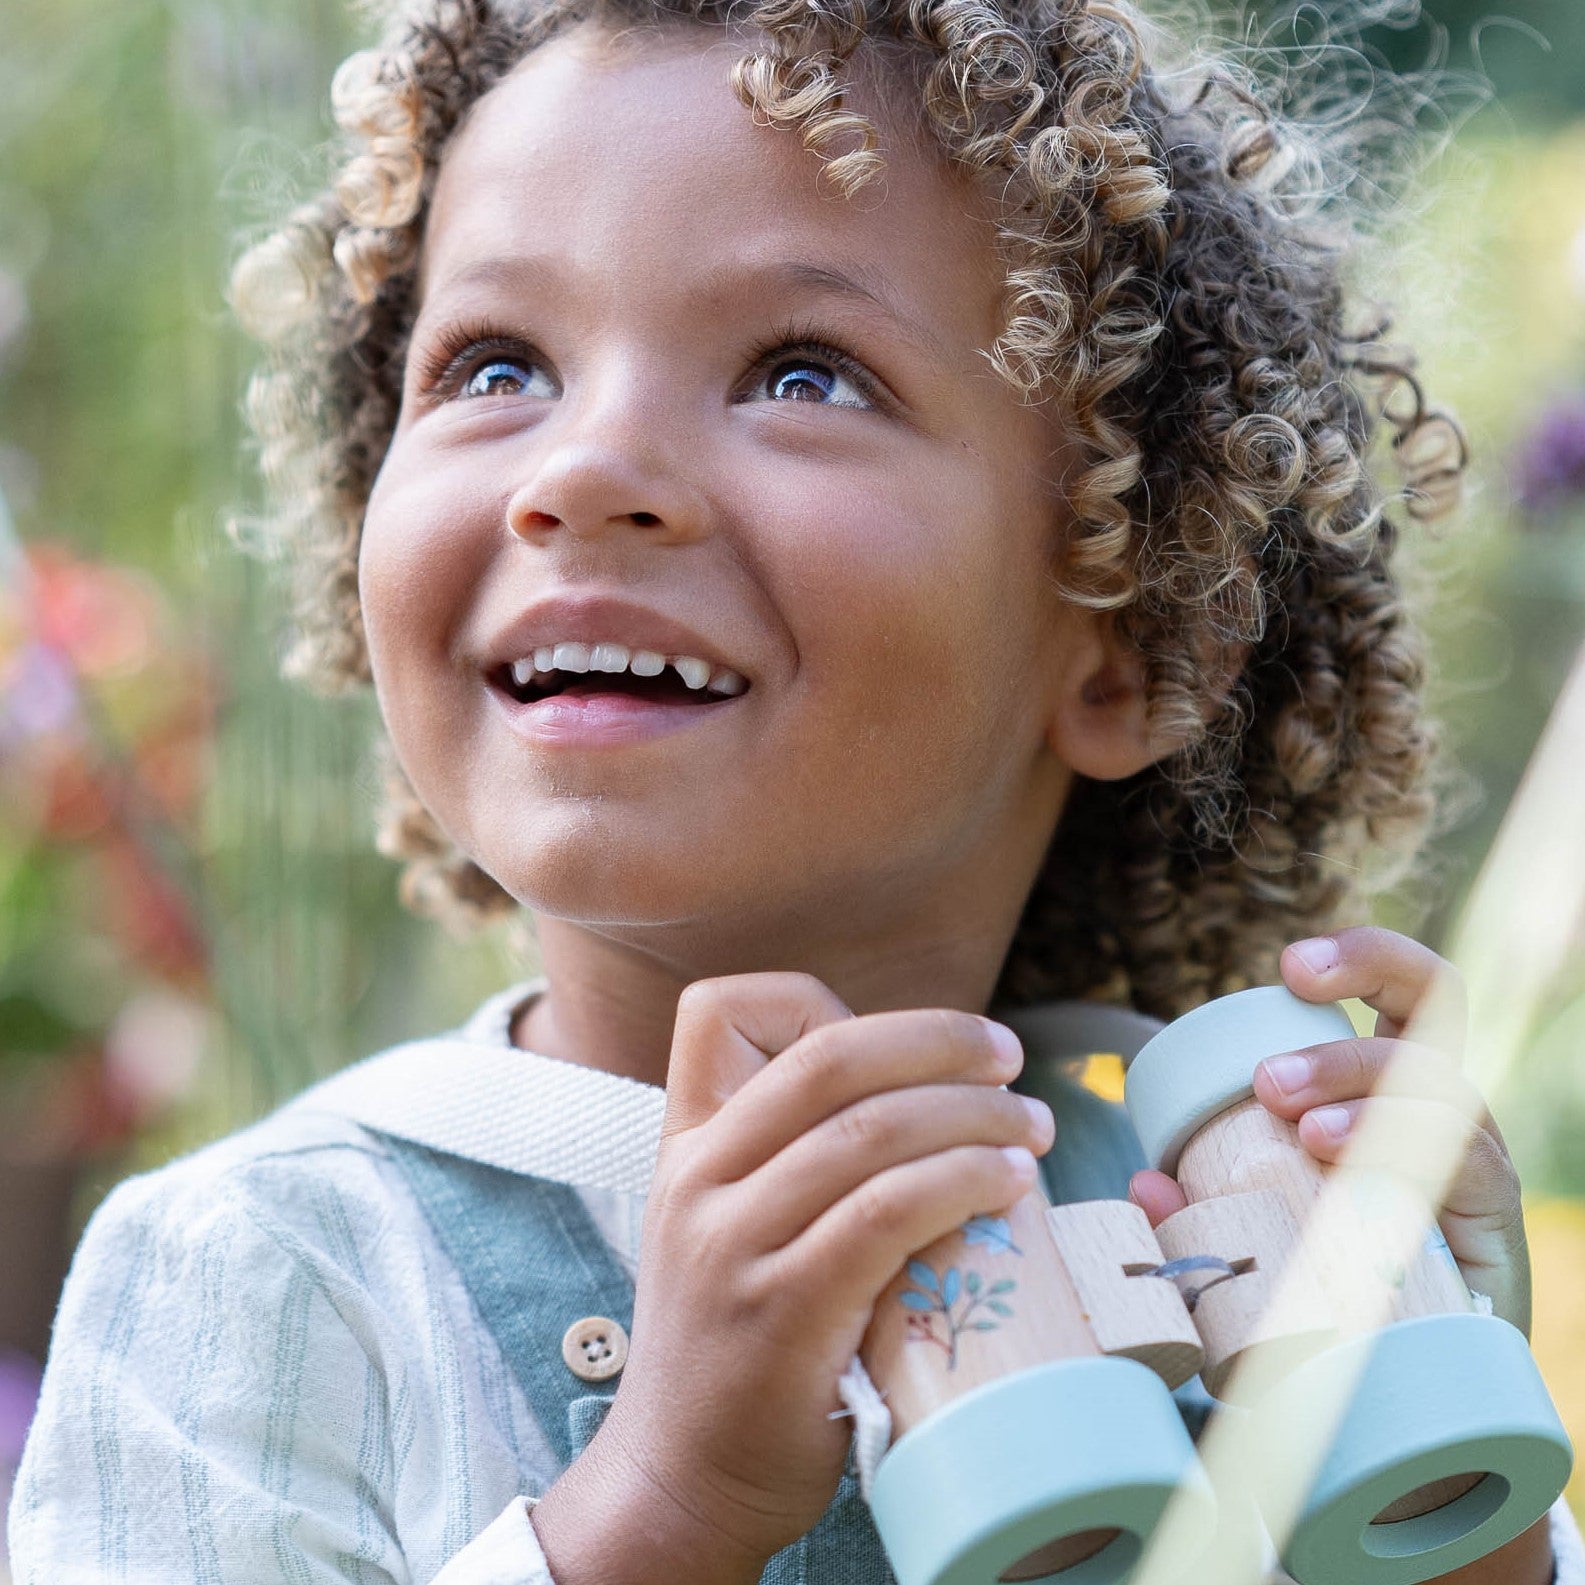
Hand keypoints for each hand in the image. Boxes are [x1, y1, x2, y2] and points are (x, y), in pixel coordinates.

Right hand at [534, 973, 1053, 1584]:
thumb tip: (920, 1098)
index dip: (816, 995)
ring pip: (872, 1130)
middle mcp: (699, 1178)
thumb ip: (784, 1159)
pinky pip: (886, 1213)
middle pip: (828, 1056)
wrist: (682, 1478)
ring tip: (1032, 1130)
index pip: (720, 1010)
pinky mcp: (784, 1311)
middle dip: (937, 1039)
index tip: (904, 1036)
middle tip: (1008, 1057)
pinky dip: (961, 1181)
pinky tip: (1007, 1184)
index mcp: (686, 1145)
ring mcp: (734, 1243)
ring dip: (975, 1115)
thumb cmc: (732, 1347)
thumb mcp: (724, 1227)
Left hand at [1128, 925, 1531, 1335]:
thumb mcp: (1252, 1249)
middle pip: (1437, 1005)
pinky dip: (1403, 1148)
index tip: (1290, 967)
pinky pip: (1468, 1164)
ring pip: (1442, 1083)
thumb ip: (1201, 1218)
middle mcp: (1435, 1113)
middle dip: (1366, 985)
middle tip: (1269, 1073)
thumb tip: (1145, 1186)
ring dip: (1362, 1087)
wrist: (1405, 1410)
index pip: (1397, 1000)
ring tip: (1298, 1126)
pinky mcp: (1493, 1225)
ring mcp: (1469, 1164)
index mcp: (1384, 1096)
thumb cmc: (1324, 1305)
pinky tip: (1346, 1162)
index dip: (1360, 961)